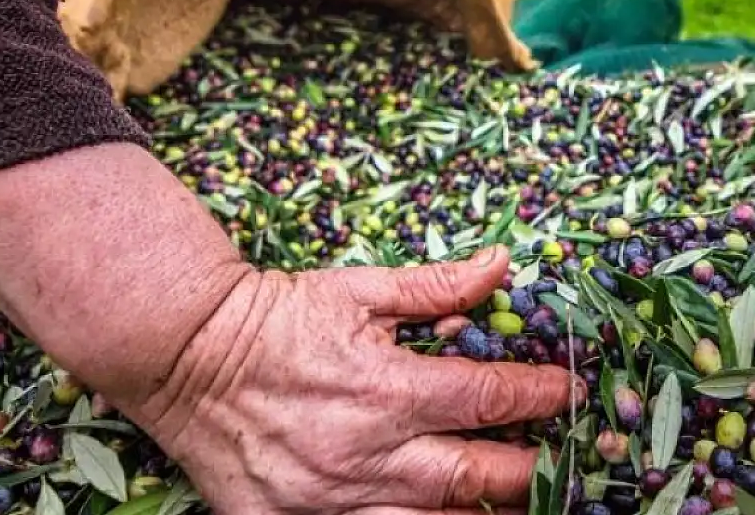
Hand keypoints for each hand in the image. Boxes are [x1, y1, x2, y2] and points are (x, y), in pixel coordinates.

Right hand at [126, 246, 576, 514]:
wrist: (184, 354)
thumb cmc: (277, 319)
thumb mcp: (358, 290)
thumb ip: (437, 287)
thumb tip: (504, 264)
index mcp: (386, 388)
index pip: (489, 399)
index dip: (538, 396)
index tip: (570, 392)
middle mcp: (366, 452)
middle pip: (476, 478)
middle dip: (530, 472)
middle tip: (564, 463)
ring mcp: (330, 500)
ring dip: (481, 514)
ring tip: (514, 504)